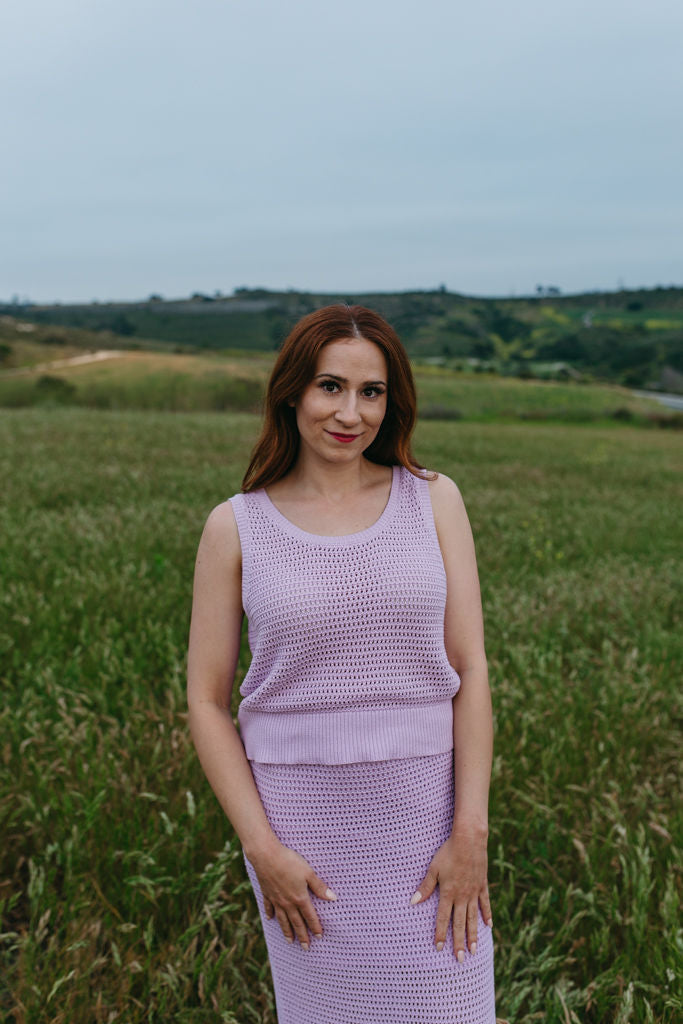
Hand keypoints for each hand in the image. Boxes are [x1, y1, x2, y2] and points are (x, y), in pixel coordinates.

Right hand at [250, 840, 337, 948]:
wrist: (266, 856)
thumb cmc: (290, 861)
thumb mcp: (308, 872)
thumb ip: (319, 887)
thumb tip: (333, 898)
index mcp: (300, 898)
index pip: (310, 917)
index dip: (315, 927)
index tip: (319, 937)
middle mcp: (287, 903)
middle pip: (296, 922)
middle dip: (302, 936)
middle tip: (305, 948)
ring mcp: (276, 899)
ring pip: (282, 919)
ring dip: (287, 931)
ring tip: (290, 941)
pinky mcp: (267, 893)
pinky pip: (269, 907)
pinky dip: (270, 914)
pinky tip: (271, 919)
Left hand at [410, 826, 491, 959]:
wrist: (469, 840)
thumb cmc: (448, 852)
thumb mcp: (433, 868)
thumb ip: (425, 887)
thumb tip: (413, 902)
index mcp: (448, 893)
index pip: (443, 918)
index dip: (441, 934)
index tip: (439, 948)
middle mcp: (462, 896)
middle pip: (459, 924)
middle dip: (459, 943)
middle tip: (461, 960)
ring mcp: (474, 892)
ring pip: (473, 918)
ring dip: (473, 935)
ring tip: (474, 950)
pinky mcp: (482, 886)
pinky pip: (485, 904)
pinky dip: (487, 915)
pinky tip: (488, 926)